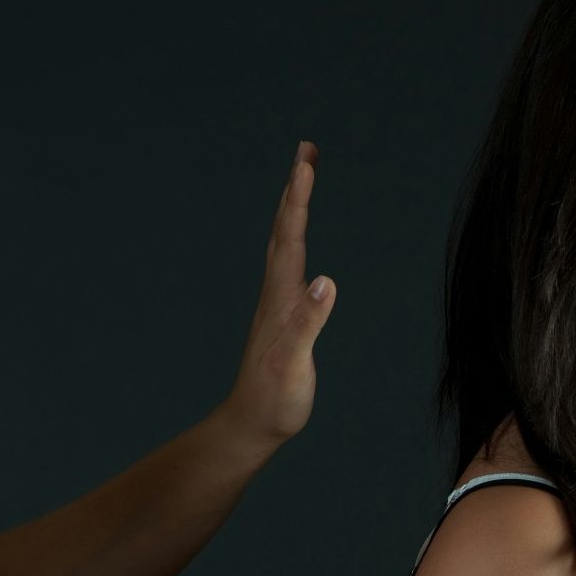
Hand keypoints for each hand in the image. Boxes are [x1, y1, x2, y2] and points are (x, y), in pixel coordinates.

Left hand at [217, 140, 335, 452]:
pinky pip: (288, 263)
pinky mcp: (281, 316)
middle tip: (307, 150)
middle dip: (296, 187)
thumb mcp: (293, 365)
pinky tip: (297, 240)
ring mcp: (276, 303)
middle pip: (284, 229)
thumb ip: (308, 324)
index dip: (299, 197)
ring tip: (303, 180)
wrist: (251, 425)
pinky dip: (294, 238)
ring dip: (293, 207)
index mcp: (281, 298)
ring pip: (283, 243)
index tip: (306, 160)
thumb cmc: (274, 401)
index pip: (291, 236)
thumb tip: (324, 282)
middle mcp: (276, 293)